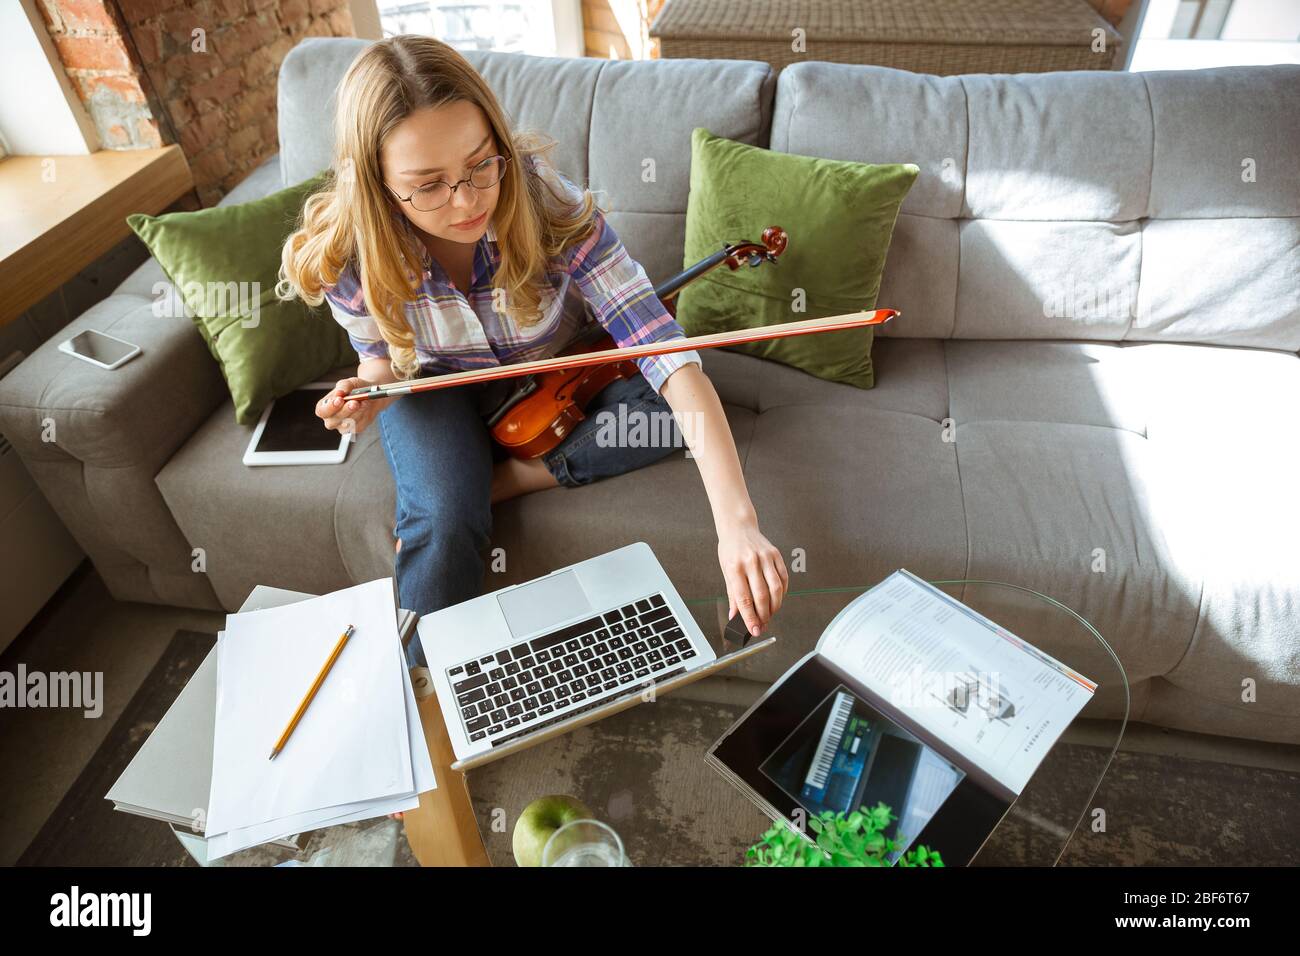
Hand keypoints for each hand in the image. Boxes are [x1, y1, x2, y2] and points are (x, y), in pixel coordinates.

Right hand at [316, 377, 385, 435]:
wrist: (371, 393)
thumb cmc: (356, 388)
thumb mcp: (350, 383)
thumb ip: (344, 386)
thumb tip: (340, 393)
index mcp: (324, 407)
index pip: (321, 411)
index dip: (330, 407)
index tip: (340, 400)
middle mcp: (331, 419)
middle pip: (333, 421)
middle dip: (345, 411)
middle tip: (355, 403)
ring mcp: (342, 426)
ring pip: (347, 424)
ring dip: (357, 412)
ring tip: (365, 400)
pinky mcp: (355, 429)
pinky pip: (358, 425)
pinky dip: (364, 415)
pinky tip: (366, 406)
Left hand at [718, 519, 787, 638]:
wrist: (738, 527)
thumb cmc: (730, 550)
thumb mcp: (726, 571)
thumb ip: (733, 595)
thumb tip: (735, 616)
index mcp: (735, 568)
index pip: (744, 599)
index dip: (750, 617)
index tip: (754, 630)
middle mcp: (751, 562)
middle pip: (762, 596)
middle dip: (764, 615)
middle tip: (763, 625)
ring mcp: (765, 557)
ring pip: (776, 588)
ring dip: (775, 606)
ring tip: (770, 614)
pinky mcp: (776, 555)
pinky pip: (783, 578)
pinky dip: (782, 592)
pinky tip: (777, 598)